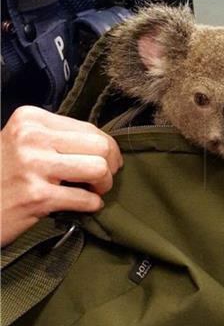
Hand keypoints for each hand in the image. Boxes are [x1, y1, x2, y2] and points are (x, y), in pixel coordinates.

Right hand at [1, 106, 122, 246]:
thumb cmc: (1, 174)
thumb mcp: (21, 142)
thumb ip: (56, 137)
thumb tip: (102, 145)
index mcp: (30, 119)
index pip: (88, 128)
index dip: (106, 147)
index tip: (107, 160)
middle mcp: (31, 138)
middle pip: (99, 146)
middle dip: (110, 165)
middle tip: (103, 179)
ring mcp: (33, 166)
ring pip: (98, 168)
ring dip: (103, 185)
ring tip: (94, 191)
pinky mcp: (36, 197)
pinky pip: (85, 199)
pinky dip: (91, 205)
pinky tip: (84, 206)